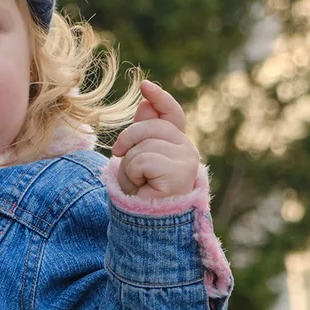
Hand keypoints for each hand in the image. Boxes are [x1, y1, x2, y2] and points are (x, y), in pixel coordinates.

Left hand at [112, 80, 198, 199]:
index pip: (171, 114)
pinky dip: (133, 174)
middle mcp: (186, 149)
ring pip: (143, 145)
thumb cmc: (142, 193)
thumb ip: (142, 132)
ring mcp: (186, 160)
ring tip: (137, 183)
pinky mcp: (179, 171)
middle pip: (150, 126)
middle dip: (128, 141)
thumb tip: (145, 102)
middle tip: (123, 161)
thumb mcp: (137, 157)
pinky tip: (143, 187)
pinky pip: (143, 160)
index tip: (144, 85)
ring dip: (128, 166)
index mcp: (177, 143)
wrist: (148, 223)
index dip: (159, 98)